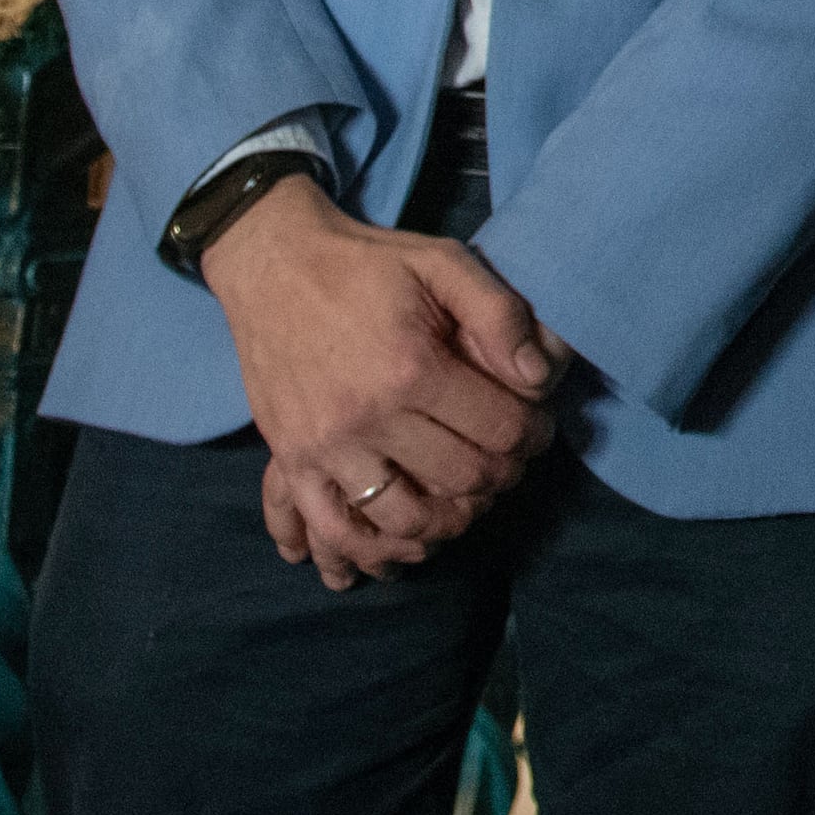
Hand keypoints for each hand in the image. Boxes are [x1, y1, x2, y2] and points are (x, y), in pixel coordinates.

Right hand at [199, 179, 558, 591]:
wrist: (273, 266)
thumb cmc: (368, 264)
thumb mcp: (444, 263)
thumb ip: (500, 314)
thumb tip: (541, 375)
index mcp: (412, 369)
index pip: (498, 431)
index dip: (532, 436)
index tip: (537, 429)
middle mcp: (366, 418)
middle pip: (459, 479)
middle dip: (500, 478)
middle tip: (510, 464)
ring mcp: (322, 446)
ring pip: (400, 519)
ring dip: (447, 522)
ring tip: (466, 503)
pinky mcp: (291, 459)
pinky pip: (329, 528)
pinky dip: (368, 551)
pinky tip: (399, 549)